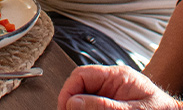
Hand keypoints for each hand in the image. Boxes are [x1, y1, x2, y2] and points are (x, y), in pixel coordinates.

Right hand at [58, 65, 182, 109]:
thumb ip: (104, 106)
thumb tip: (74, 102)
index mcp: (118, 76)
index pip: (82, 75)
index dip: (68, 92)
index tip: (65, 109)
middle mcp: (112, 82)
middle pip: (80, 87)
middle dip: (73, 103)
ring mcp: (113, 94)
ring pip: (86, 99)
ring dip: (83, 107)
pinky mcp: (114, 104)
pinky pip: (96, 105)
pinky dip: (91, 109)